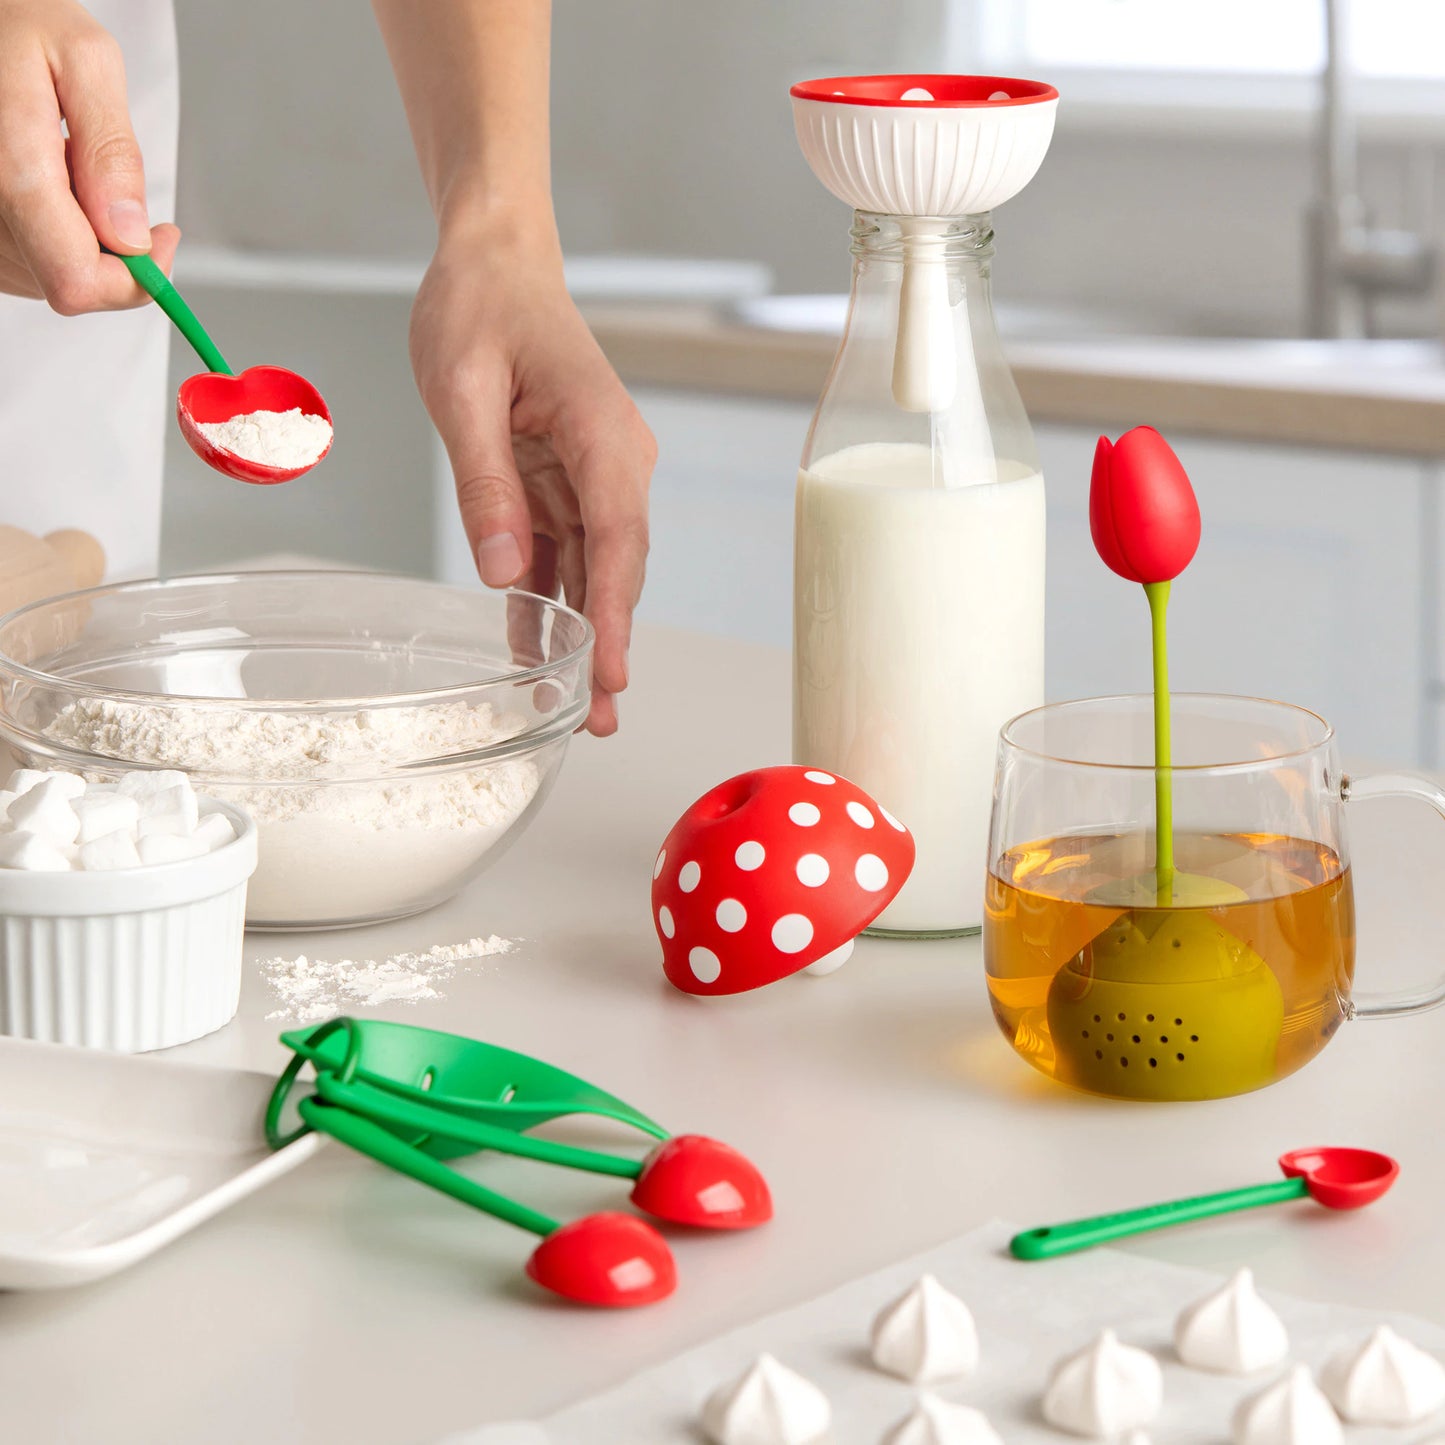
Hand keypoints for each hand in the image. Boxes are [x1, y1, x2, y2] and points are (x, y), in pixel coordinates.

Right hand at [0, 0, 176, 310]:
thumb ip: (112, 152)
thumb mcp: (86, 61)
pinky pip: (25, 264)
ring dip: (83, 242)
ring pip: (48, 280)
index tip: (161, 239)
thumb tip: (130, 237)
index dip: (134, 279)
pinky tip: (51, 186)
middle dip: (113, 254)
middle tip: (119, 190)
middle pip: (68, 285)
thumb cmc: (20, 20)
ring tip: (71, 170)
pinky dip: (53, 237)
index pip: (77, 281)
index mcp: (10, 169)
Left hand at [410, 227, 654, 735]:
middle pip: (617, 567)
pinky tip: (534, 651)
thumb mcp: (462, 389)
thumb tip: (503, 573)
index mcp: (602, 434)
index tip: (610, 672)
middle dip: (607, 643)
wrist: (494, 261)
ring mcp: (593, 475)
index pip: (618, 538)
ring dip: (582, 633)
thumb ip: (485, 483)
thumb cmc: (481, 306)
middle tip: (596, 718)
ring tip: (570, 705)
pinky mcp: (564, 483)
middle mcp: (614, 461)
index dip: (614, 613)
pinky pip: (559, 553)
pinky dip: (546, 600)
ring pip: (592, 570)